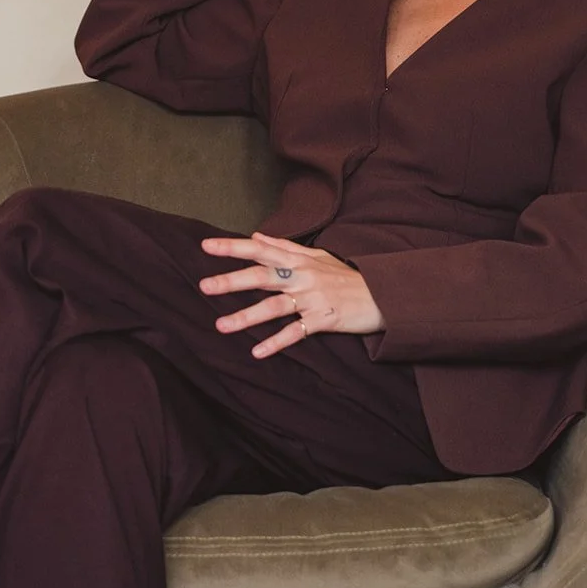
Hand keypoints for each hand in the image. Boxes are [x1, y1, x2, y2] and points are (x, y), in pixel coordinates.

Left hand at [198, 231, 384, 358]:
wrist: (382, 295)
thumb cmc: (346, 276)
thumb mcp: (317, 255)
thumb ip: (284, 246)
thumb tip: (255, 235)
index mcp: (299, 259)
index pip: (260, 249)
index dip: (233, 247)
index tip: (206, 246)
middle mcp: (302, 275)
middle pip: (262, 276)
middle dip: (232, 281)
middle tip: (204, 286)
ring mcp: (312, 298)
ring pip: (274, 306)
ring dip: (246, 317)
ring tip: (221, 326)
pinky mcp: (323, 319)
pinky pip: (296, 332)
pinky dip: (276, 342)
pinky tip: (257, 352)